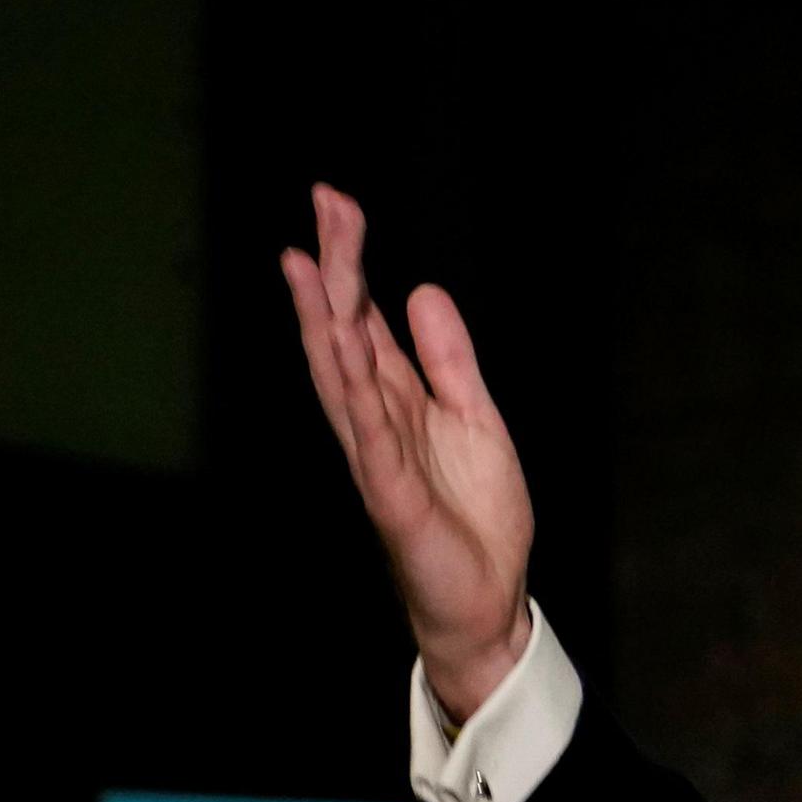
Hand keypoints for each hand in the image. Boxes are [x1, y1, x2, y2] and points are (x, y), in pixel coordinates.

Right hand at [281, 184, 537, 720]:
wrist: (489, 600)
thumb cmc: (476, 517)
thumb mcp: (476, 418)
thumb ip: (448, 359)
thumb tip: (421, 291)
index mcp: (396, 399)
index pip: (363, 319)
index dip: (350, 263)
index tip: (337, 204)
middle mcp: (375, 420)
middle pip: (344, 331)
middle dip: (334, 267)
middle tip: (326, 202)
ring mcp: (377, 456)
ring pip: (341, 376)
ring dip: (326, 318)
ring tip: (312, 262)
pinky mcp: (391, 495)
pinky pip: (369, 437)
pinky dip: (356, 394)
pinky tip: (345, 351)